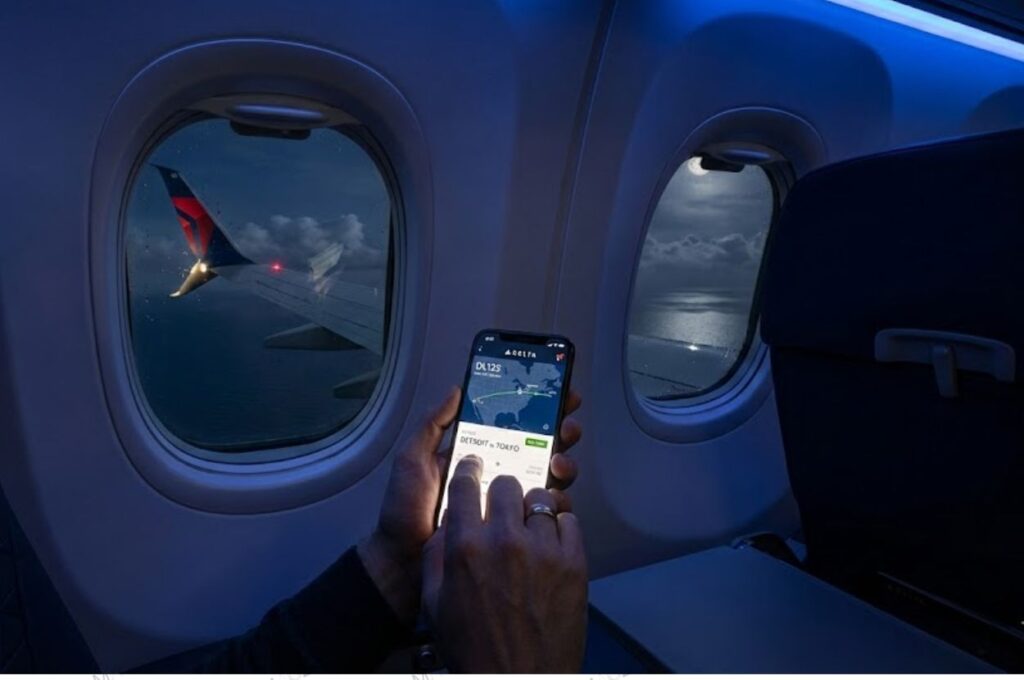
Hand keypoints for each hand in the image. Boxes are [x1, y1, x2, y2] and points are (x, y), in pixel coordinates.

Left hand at [359, 387, 582, 623]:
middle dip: (560, 432)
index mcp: (476, 455)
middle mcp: (496, 474)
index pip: (512, 425)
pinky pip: (543, 513)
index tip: (559, 395)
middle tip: (566, 428)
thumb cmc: (405, 511)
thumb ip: (432, 426)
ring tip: (558, 463)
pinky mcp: (515, 531)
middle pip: (539, 447)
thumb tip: (457, 390)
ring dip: (563, 463)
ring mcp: (508, 503)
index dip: (538, 409)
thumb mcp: (413, 460)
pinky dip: (557, 502)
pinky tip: (556, 496)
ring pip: (548, 476)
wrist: (404, 564)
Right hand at [422, 457, 587, 671]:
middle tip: (504, 507)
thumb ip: (436, 558)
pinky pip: (569, 521)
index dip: (468, 472)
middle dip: (502, 493)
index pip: (465, 484)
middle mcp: (504, 541)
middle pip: (507, 484)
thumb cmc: (476, 650)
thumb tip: (445, 527)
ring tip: (530, 528)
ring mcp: (543, 550)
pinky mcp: (574, 563)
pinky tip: (550, 545)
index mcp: (466, 548)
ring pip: (542, 499)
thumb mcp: (436, 605)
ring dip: (533, 509)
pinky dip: (559, 528)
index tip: (473, 469)